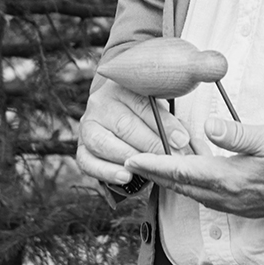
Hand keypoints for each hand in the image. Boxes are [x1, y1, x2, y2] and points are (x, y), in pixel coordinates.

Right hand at [76, 79, 190, 186]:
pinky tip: (125, 177)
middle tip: (169, 159)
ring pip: (103, 142)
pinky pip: (87, 161)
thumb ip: (166, 119)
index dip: (164, 125)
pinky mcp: (81, 148)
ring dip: (128, 157)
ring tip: (147, 168)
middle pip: (124, 125)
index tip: (182, 141)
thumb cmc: (141, 111)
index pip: (143, 105)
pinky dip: (106, 171)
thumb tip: (182, 141)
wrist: (113, 112)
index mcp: (120, 87)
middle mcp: (100, 104)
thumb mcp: (154, 105)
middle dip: (150, 145)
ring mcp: (87, 126)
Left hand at [125, 117, 263, 218]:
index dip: (154, 166)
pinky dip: (195, 187)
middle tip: (133, 163)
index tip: (131, 160)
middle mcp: (231, 198)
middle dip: (157, 176)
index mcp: (232, 179)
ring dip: (175, 182)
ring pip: (196, 195)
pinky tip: (195, 175)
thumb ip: (237, 134)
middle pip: (184, 187)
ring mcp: (239, 205)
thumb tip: (209, 127)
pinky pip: (211, 198)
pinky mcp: (248, 206)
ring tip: (158, 168)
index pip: (183, 172)